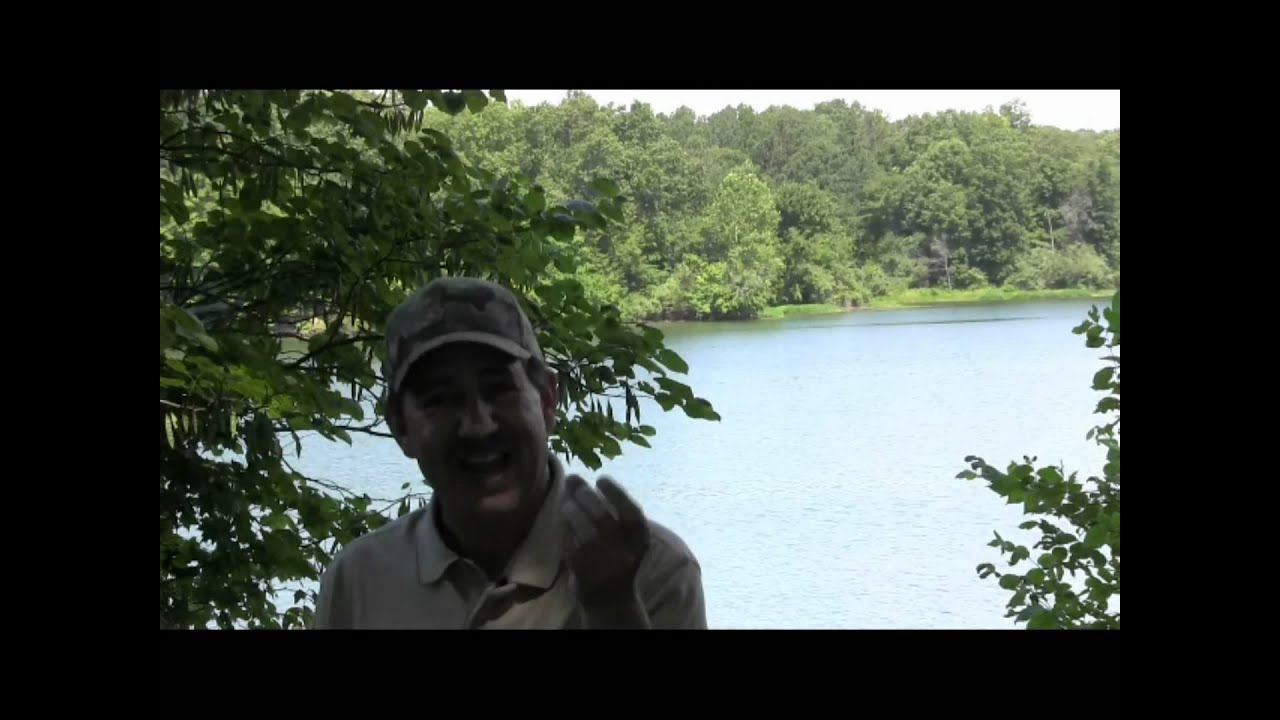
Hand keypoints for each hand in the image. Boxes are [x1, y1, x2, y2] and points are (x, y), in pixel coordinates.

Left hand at [562, 474, 649, 603]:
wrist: (610, 600)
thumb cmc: (616, 558)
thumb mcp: (624, 537)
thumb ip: (609, 511)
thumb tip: (578, 481)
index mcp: (640, 541)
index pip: (632, 513)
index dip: (616, 493)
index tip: (601, 478)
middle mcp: (625, 553)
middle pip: (604, 519)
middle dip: (586, 496)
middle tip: (573, 480)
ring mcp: (604, 565)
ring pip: (586, 533)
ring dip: (573, 511)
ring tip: (566, 501)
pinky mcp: (584, 573)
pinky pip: (572, 546)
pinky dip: (565, 529)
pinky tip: (561, 518)